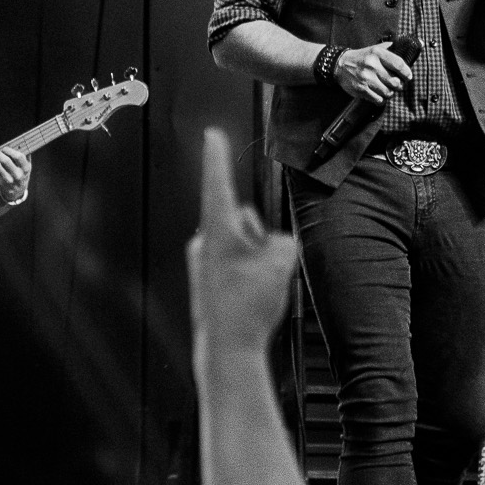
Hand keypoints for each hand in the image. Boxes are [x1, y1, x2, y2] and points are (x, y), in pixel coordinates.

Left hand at [0, 145, 30, 202]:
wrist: (16, 193)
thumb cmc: (22, 176)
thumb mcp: (28, 167)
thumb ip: (26, 155)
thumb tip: (20, 142)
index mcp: (25, 169)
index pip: (18, 157)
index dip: (10, 151)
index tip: (5, 148)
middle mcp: (17, 175)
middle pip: (6, 161)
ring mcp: (7, 180)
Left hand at [188, 128, 298, 362]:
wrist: (227, 351)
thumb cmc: (247, 308)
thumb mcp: (280, 264)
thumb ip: (281, 240)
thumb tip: (274, 243)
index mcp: (218, 231)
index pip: (218, 182)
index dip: (218, 156)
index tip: (213, 133)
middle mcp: (205, 242)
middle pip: (243, 220)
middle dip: (259, 238)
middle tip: (264, 273)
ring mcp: (203, 261)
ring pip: (241, 243)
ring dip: (255, 258)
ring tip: (258, 289)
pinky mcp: (207, 277)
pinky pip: (236, 263)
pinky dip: (247, 273)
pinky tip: (251, 298)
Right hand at [334, 41, 413, 103]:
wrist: (339, 65)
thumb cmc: (361, 57)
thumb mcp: (374, 48)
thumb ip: (389, 48)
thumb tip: (405, 48)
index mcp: (377, 53)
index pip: (399, 64)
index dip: (406, 72)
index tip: (408, 76)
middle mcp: (372, 65)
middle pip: (395, 82)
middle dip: (399, 85)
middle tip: (398, 85)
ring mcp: (366, 78)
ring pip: (388, 92)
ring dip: (390, 93)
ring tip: (388, 90)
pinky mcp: (361, 89)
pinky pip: (378, 99)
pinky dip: (381, 99)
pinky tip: (380, 95)